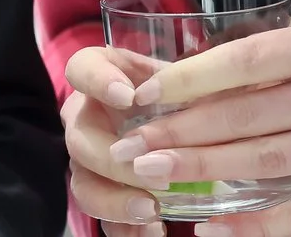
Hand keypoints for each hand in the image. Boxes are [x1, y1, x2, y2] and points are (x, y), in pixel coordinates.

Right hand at [61, 45, 174, 226]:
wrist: (187, 132)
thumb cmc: (185, 99)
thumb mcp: (188, 83)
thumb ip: (191, 85)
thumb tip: (212, 92)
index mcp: (104, 83)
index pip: (81, 69)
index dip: (97, 81)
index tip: (127, 96)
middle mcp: (87, 121)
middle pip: (78, 139)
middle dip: (112, 158)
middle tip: (147, 169)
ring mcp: (91, 164)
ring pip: (83, 185)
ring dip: (114, 200)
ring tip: (151, 208)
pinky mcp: (104, 198)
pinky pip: (104, 220)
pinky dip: (127, 228)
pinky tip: (156, 229)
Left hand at [94, 22, 290, 235]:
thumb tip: (216, 75)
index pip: (247, 58)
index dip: (189, 78)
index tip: (144, 90)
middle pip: (247, 114)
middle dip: (181, 131)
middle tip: (131, 144)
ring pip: (268, 161)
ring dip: (205, 170)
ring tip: (156, 176)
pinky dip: (261, 225)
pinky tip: (217, 228)